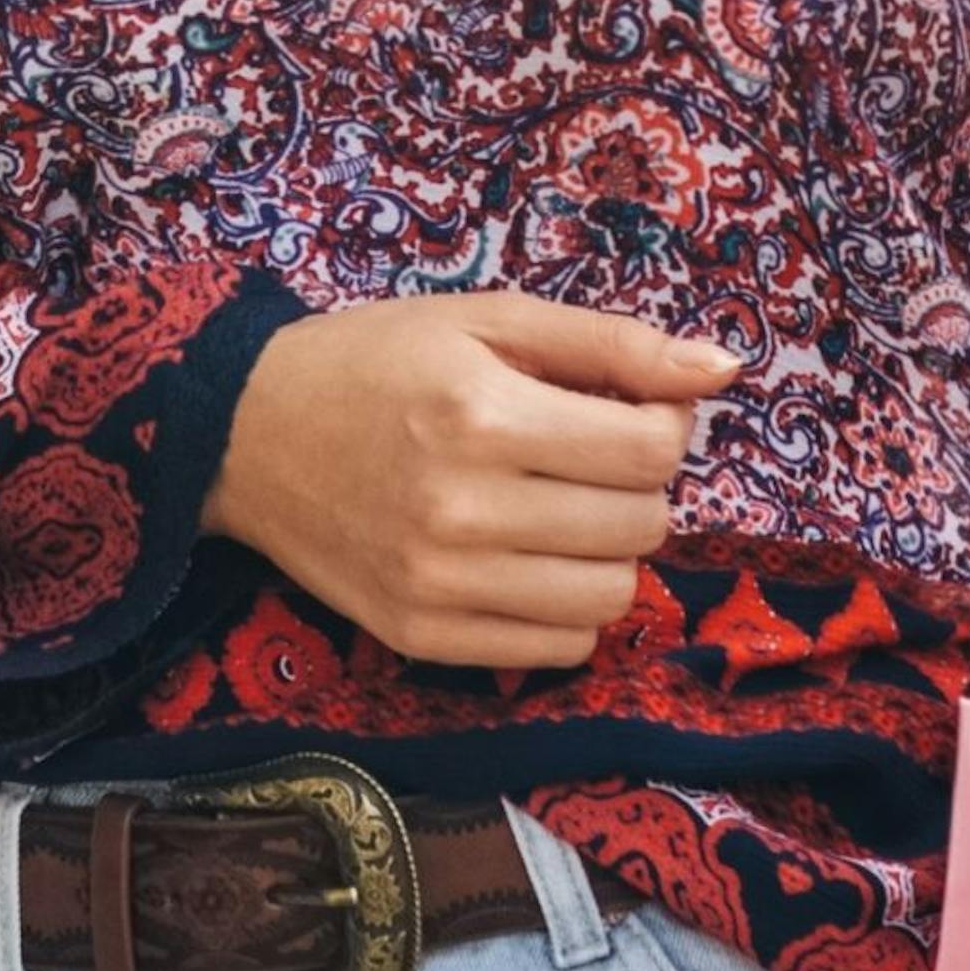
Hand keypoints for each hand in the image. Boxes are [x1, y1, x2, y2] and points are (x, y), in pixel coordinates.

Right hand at [204, 289, 732, 669]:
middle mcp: (465, 506)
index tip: (620, 411)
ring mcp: (442, 583)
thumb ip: (608, 343)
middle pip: (640, 525)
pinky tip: (526, 561)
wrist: (245, 433)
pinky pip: (557, 650)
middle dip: (633, 486)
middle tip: (582, 457)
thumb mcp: (483, 320)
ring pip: (609, 598)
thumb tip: (724, 369)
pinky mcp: (423, 636)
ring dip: (605, 552)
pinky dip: (564, 610)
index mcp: (483, 413)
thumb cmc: (373, 361)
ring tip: (556, 511)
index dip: (659, 426)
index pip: (651, 450)